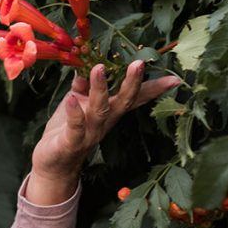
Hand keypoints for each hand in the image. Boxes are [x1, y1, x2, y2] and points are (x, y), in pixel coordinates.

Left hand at [27, 61, 180, 203]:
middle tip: (139, 63)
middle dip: (132, 83)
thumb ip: (82, 85)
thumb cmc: (66, 130)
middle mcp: (104, 123)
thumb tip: (86, 64)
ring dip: (100, 89)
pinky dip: (74, 113)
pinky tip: (71, 98)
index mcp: (109, 112)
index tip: (174, 78)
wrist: (53, 164)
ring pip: (100, 111)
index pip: (134, 98)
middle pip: (123, 102)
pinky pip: (75, 128)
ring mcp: (89, 134)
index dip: (153, 89)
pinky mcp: (71, 143)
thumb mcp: (76, 103)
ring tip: (99, 68)